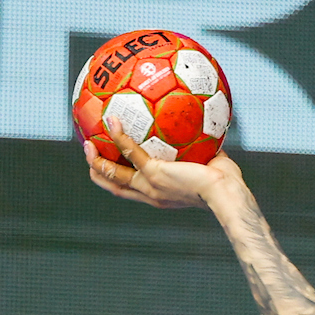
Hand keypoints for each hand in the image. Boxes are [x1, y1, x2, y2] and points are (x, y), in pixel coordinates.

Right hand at [86, 122, 242, 210]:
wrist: (227, 193)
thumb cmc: (228, 183)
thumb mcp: (210, 163)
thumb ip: (200, 148)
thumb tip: (204, 127)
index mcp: (161, 194)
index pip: (133, 189)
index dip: (118, 177)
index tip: (111, 162)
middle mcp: (152, 194)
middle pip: (114, 186)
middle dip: (98, 171)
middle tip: (89, 153)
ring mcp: (151, 186)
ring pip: (113, 175)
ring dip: (97, 160)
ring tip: (86, 142)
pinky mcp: (155, 174)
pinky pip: (130, 152)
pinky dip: (119, 136)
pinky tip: (112, 120)